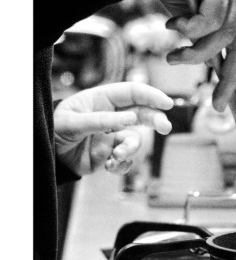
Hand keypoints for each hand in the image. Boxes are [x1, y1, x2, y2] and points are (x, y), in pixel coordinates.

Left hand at [54, 82, 173, 175]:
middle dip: (155, 120)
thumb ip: (102, 120)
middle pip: (142, 114)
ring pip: (135, 140)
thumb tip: (131, 118)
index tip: (166, 103)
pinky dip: (122, 165)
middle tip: (165, 127)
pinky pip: (126, 160)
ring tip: (117, 156)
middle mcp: (111, 117)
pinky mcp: (110, 155)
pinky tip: (110, 166)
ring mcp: (112, 136)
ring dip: (130, 149)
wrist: (46, 156)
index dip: (151, 96)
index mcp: (102, 100)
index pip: (132, 93)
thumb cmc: (55, 130)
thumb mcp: (73, 122)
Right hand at [154, 0, 235, 111]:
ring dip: (196, 53)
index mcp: (232, 6)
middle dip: (232, 79)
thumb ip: (196, 35)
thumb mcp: (183, 14)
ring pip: (222, 36)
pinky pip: (211, 18)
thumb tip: (206, 63)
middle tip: (220, 103)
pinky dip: (191, 29)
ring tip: (174, 56)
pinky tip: (174, 27)